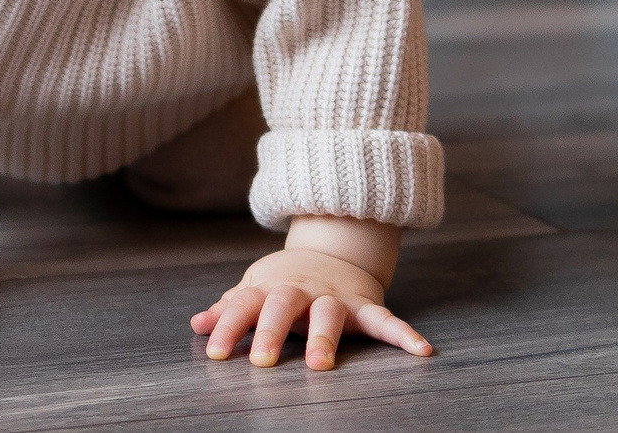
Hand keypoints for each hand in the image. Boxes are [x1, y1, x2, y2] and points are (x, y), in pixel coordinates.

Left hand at [191, 222, 431, 371]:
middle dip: (272, 332)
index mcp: (269, 289)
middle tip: (261, 361)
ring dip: (325, 339)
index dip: (227, 327)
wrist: (331, 250)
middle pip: (283, 306)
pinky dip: (404, 335)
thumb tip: (196, 324)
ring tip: (322, 367)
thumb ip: (228, 309)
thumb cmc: (284, 283)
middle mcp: (300, 291)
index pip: (243, 305)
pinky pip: (386, 320)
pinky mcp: (365, 305)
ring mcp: (334, 297)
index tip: (213, 354)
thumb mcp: (254, 290)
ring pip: (329, 315)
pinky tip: (421, 351)